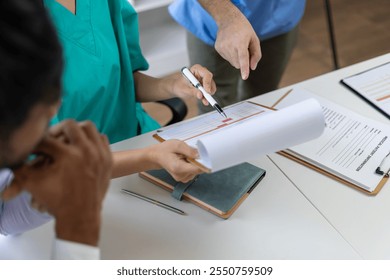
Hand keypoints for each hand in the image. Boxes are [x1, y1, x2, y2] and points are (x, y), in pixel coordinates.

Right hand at [3, 120, 112, 245]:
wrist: (80, 216)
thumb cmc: (57, 201)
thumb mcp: (32, 184)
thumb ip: (18, 167)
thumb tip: (10, 156)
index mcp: (67, 155)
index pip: (46, 139)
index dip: (36, 142)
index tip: (35, 148)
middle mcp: (86, 151)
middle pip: (69, 125)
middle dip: (56, 130)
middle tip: (51, 138)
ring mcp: (100, 154)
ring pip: (89, 128)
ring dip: (76, 130)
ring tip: (67, 139)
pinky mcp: (108, 159)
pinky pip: (102, 138)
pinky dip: (92, 139)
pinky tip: (83, 146)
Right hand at [148, 139, 203, 181]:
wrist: (157, 156)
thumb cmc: (165, 150)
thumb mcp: (177, 145)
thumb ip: (189, 150)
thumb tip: (199, 155)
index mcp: (178, 168)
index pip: (197, 169)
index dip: (204, 163)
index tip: (205, 157)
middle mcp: (180, 176)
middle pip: (198, 170)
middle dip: (197, 161)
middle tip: (188, 153)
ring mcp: (182, 178)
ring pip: (197, 171)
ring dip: (194, 163)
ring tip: (184, 157)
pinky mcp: (184, 178)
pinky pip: (193, 172)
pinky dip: (191, 166)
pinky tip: (184, 161)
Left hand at [170, 64, 216, 105]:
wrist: (178, 89)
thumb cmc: (179, 86)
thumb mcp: (184, 89)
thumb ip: (192, 91)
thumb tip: (200, 95)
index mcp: (196, 69)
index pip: (206, 74)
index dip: (208, 82)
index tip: (206, 91)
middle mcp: (202, 73)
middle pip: (210, 80)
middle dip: (209, 89)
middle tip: (207, 97)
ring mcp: (204, 80)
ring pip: (211, 87)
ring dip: (208, 95)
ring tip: (205, 101)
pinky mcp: (205, 87)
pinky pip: (208, 92)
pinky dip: (207, 97)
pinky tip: (205, 102)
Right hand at [214, 7, 260, 79]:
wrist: (228, 19)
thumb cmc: (244, 29)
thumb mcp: (254, 39)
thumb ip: (256, 54)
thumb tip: (252, 68)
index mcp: (240, 42)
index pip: (243, 58)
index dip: (244, 68)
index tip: (244, 77)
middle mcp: (229, 45)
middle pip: (238, 64)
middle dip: (242, 61)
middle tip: (244, 49)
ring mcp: (222, 47)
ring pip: (232, 62)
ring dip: (236, 58)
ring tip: (237, 45)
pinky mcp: (218, 48)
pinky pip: (227, 58)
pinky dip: (231, 55)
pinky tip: (231, 45)